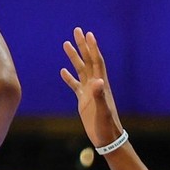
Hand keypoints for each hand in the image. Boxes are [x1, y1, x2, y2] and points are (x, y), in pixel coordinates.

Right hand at [60, 27, 124, 150]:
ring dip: (74, 57)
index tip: (88, 34)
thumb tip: (97, 80)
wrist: (107, 138)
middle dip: (83, 45)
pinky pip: (75, 85)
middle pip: (88, 60)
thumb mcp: (103, 111)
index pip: (96, 61)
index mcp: (101, 84)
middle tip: (77, 30)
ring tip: (66, 44)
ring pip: (81, 70)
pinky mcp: (83, 100)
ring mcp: (89, 92)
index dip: (93, 48)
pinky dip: (69, 77)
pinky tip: (63, 70)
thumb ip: (99, 95)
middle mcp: (96, 85)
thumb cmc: (106, 126)